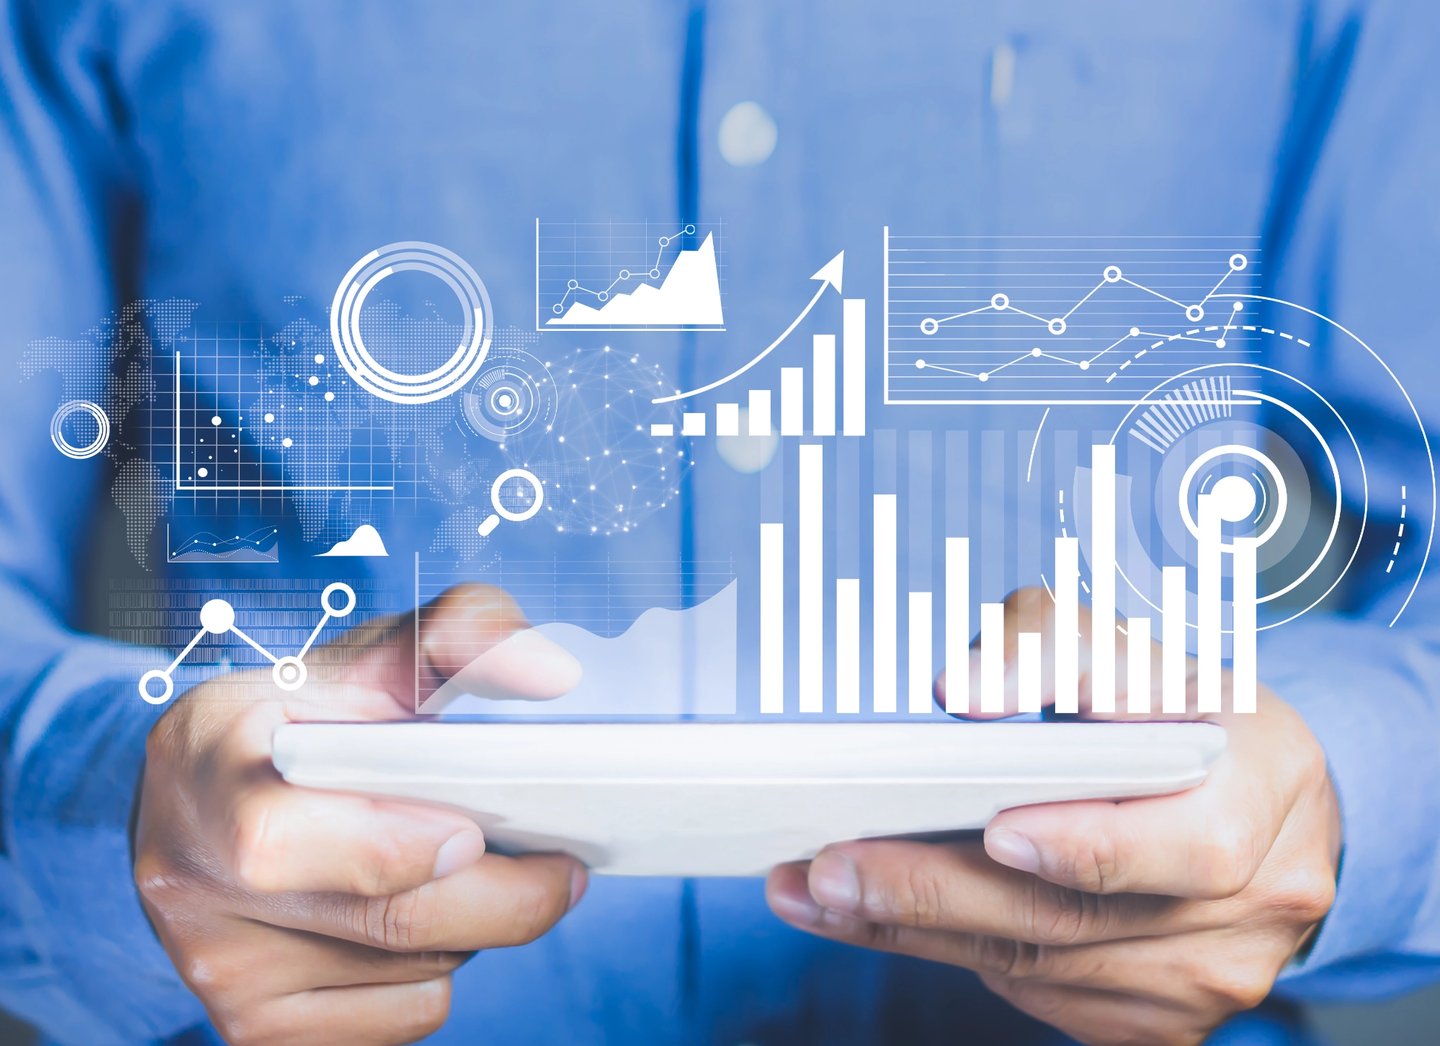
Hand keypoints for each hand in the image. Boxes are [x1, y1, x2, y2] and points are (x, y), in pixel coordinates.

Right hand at [135, 585, 584, 1045]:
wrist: (211, 794)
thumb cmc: (307, 716)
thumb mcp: (371, 653)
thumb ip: (462, 634)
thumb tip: (547, 674)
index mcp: (204, 762)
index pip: (281, 844)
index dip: (394, 848)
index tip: (473, 830)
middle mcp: (190, 878)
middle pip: (389, 921)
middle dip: (507, 897)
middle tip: (563, 866)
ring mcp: (218, 967)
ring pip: (412, 972)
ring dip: (470, 927)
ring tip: (460, 869)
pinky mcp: (255, 1031)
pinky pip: (398, 1021)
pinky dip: (433, 974)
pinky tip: (414, 919)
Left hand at [767, 587, 1340, 1045]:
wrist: (1264, 809)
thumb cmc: (1184, 713)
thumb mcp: (1133, 647)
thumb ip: (1049, 646)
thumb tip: (964, 692)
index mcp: (1263, 794)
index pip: (1188, 847)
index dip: (1089, 847)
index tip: (997, 831)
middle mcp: (1250, 906)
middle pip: (1078, 921)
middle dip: (939, 893)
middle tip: (832, 868)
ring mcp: (1204, 977)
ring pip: (1040, 968)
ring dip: (915, 930)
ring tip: (814, 889)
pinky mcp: (1157, 1019)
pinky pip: (1039, 995)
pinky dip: (950, 953)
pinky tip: (876, 917)